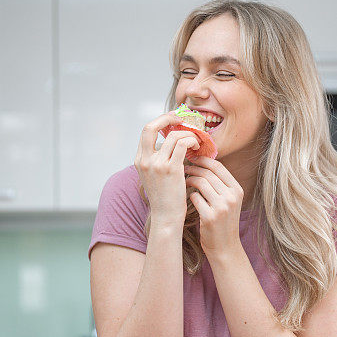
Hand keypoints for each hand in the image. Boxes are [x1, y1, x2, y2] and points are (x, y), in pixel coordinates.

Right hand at [134, 112, 200, 226]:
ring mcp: (157, 164)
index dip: (161, 121)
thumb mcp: (154, 177)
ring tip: (196, 140)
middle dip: (167, 118)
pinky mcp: (171, 169)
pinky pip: (183, 144)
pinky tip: (197, 147)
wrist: (166, 218)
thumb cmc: (165, 199)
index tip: (174, 121)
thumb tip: (169, 144)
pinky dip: (192, 141)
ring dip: (188, 133)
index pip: (146, 131)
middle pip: (151, 126)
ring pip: (173, 135)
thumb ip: (158, 160)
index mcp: (139, 160)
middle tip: (182, 119)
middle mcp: (145, 160)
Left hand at [184, 155, 244, 259]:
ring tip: (183, 181)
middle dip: (193, 168)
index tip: (193, 158)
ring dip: (189, 180)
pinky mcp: (210, 217)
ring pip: (200, 183)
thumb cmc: (223, 221)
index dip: (203, 160)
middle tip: (183, 168)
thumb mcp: (228, 201)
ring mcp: (222, 207)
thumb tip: (202, 163)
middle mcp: (231, 197)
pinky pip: (194, 197)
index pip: (218, 167)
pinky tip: (186, 196)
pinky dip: (188, 195)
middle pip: (208, 173)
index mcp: (237, 190)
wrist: (225, 247)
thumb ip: (220, 184)